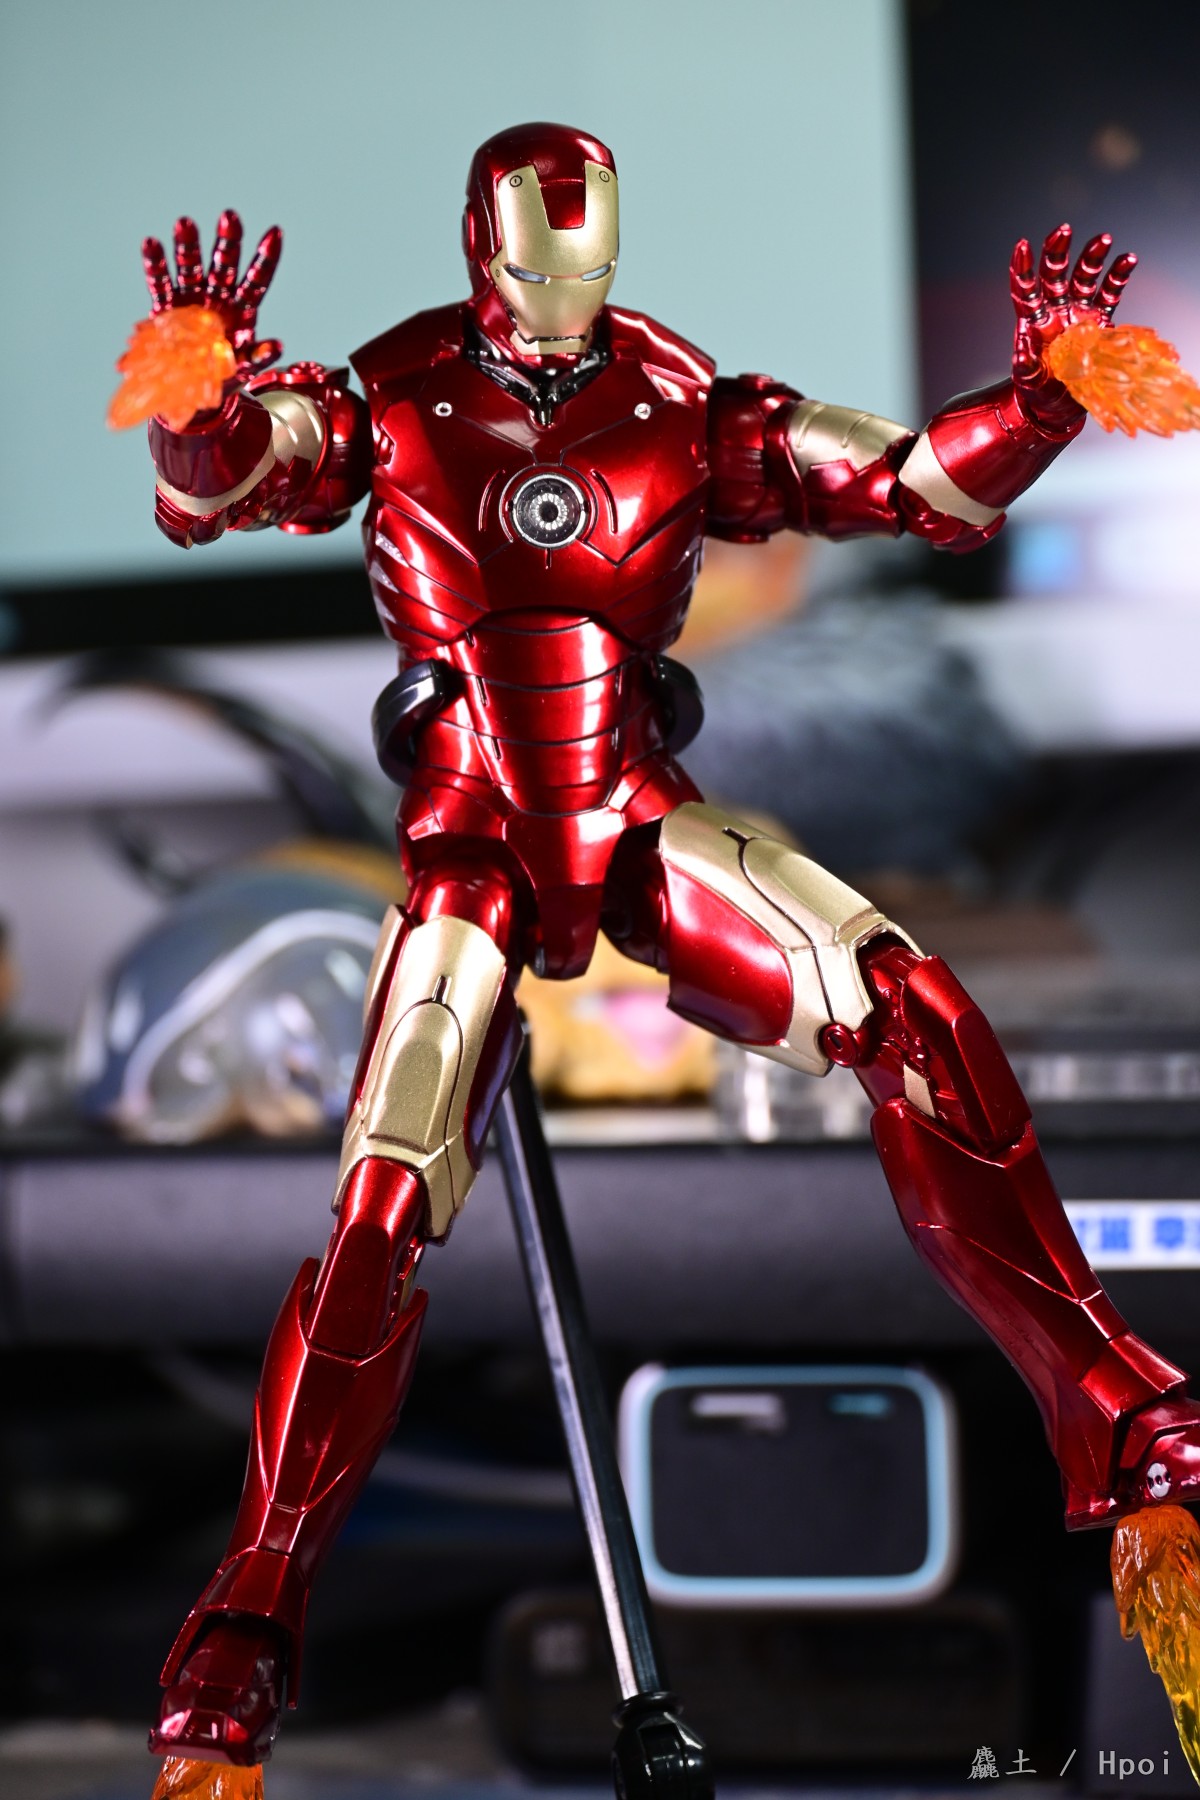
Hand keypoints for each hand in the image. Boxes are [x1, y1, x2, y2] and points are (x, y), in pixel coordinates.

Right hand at [141, 210, 282, 383]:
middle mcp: (218, 296)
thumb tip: (277, 346)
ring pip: (192, 266)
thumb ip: (259, 356)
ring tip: (185, 224)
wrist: (193, 391)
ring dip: (189, 246)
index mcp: (242, 309)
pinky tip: (151, 244)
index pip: (257, 279)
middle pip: (224, 264)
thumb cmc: (223, 375)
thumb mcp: (244, 368)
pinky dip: (156, 265)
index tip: (275, 233)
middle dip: (227, 241)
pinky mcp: (168, 306)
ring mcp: (192, 297)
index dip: (266, 258)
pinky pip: (161, 283)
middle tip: (230, 217)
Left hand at [1009, 224, 1136, 431]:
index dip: (1023, 268)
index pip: (1025, 288)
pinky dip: (1119, 276)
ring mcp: (1078, 313)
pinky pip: (1111, 293)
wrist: (1059, 407)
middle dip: (1059, 251)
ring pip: (1085, 277)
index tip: (1022, 245)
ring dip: (1092, 256)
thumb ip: (1025, 362)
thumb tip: (1023, 343)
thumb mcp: (1027, 380)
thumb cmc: (1037, 393)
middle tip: (1064, 229)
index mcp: (1034, 321)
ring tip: (1104, 239)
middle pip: (1056, 273)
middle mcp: (1055, 310)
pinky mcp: (1099, 321)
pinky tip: (1128, 259)